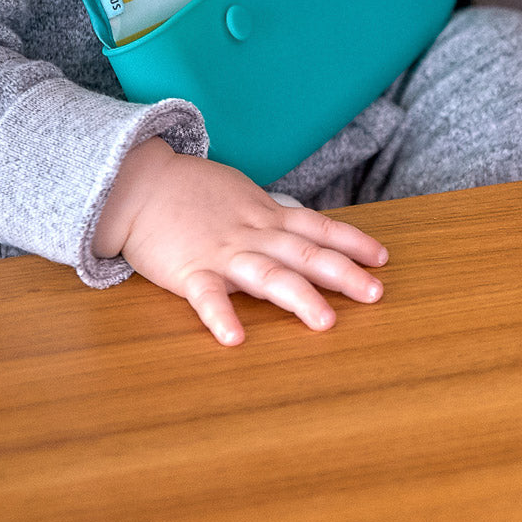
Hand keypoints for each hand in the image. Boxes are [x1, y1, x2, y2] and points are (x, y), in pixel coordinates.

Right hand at [94, 138, 387, 344]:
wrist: (138, 182)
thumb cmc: (194, 193)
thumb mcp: (244, 198)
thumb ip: (274, 219)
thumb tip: (307, 232)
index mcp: (267, 217)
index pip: (319, 227)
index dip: (352, 241)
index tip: (383, 257)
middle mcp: (254, 234)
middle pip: (305, 253)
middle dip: (343, 273)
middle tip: (376, 293)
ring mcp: (222, 252)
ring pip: (267, 274)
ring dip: (298, 298)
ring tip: (325, 322)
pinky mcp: (187, 270)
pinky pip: (205, 296)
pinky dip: (220, 315)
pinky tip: (235, 338)